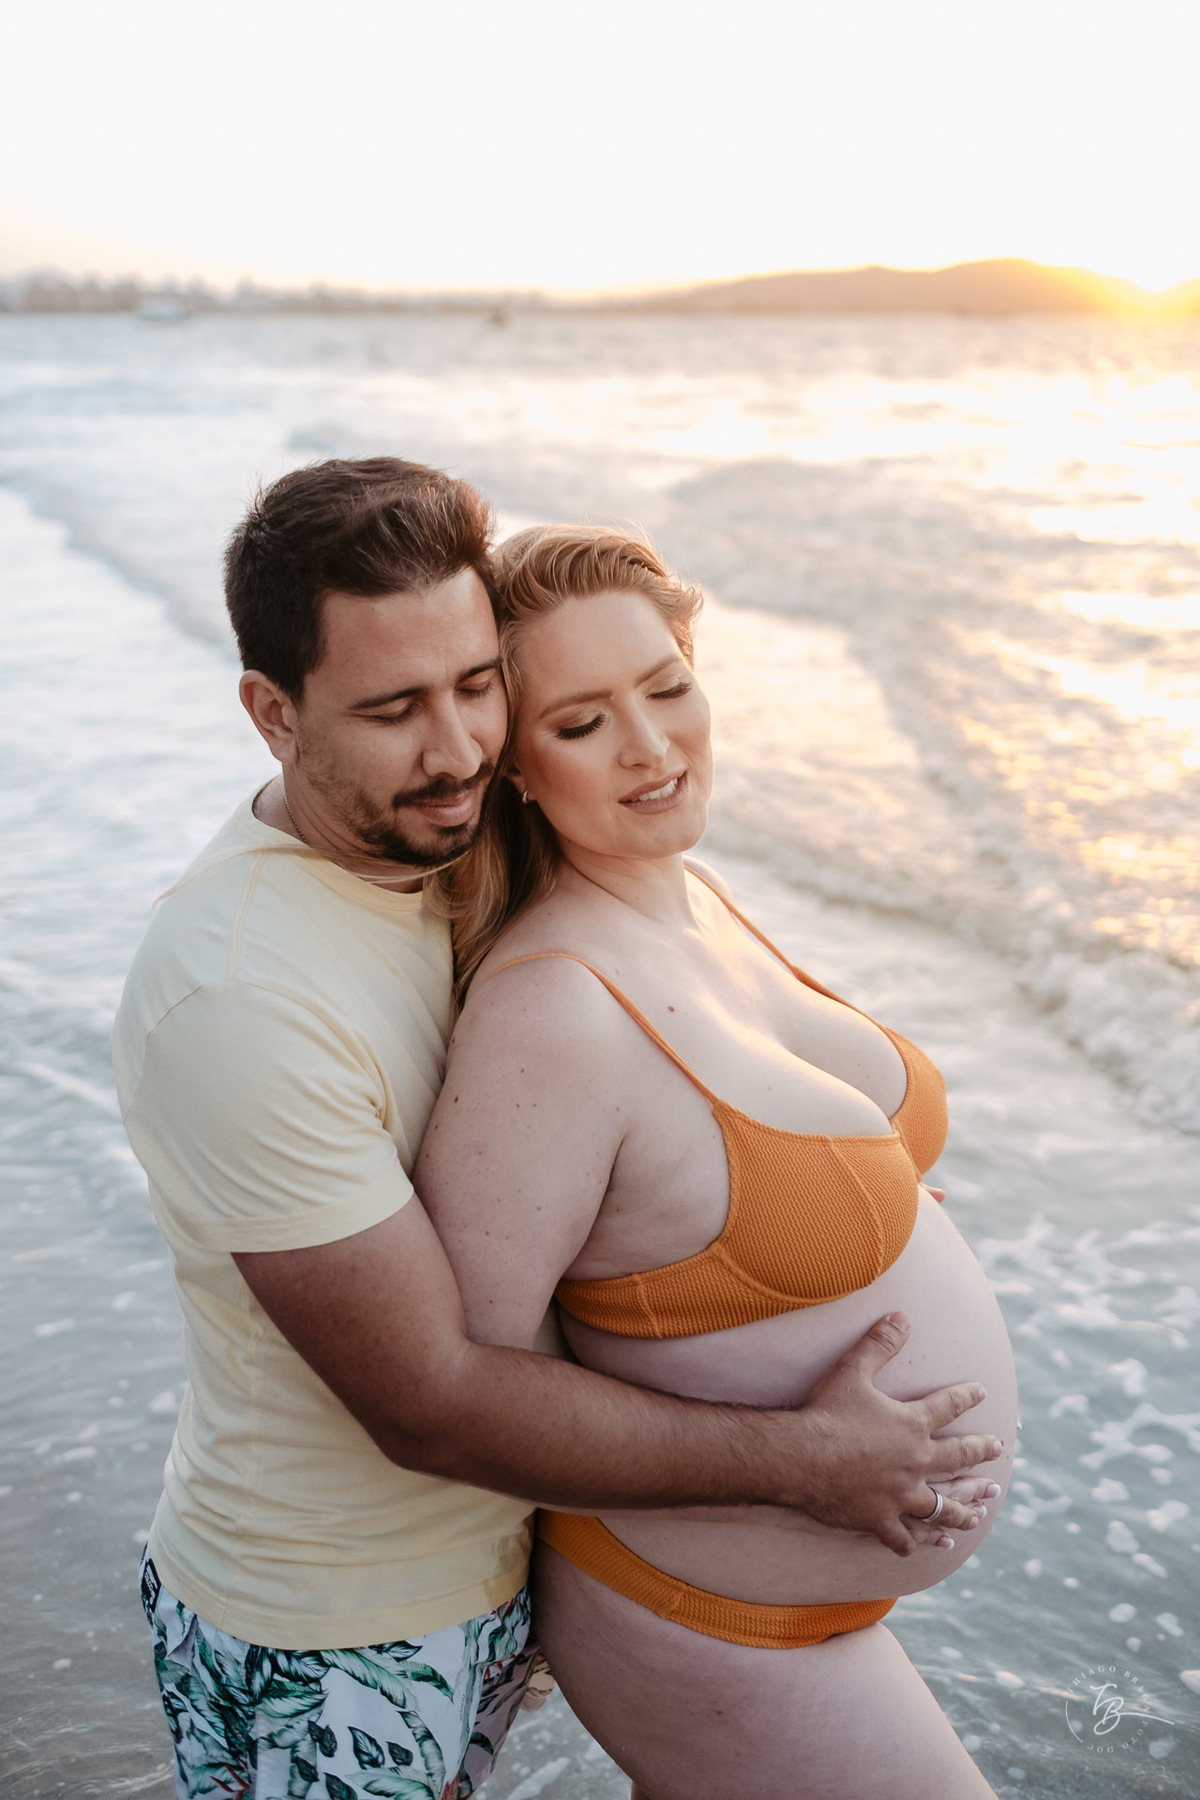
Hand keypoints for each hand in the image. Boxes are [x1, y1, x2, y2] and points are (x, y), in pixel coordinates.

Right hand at [784, 1311, 1003, 1555]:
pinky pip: (905, 1537)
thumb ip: (880, 1343)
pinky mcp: (880, 1520)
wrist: (799, 1457)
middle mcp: (915, 1462)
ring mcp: (900, 1496)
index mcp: (912, 1425)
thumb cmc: (826, 1412)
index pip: (949, 1406)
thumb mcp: (853, 1369)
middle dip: (981, 1454)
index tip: (982, 1393)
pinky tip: (930, 1546)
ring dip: (963, 1509)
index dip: (967, 1396)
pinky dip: (919, 1542)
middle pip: (958, 1459)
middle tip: (996, 1452)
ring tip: (978, 1513)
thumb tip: (903, 1316)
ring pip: (942, 1507)